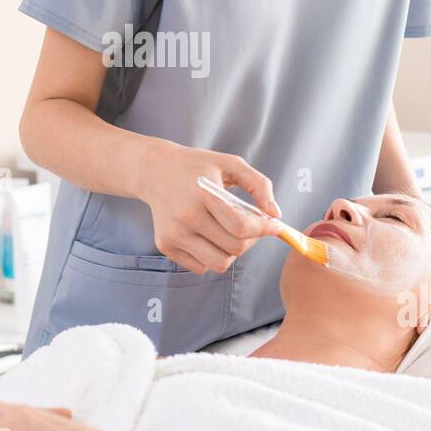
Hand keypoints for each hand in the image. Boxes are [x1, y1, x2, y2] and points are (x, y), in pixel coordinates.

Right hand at [139, 140, 281, 273]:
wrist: (155, 171)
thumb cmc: (197, 167)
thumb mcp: (230, 163)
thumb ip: (259, 184)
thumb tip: (276, 214)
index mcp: (203, 193)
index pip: (241, 226)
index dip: (264, 230)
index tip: (274, 226)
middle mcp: (185, 216)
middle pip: (234, 248)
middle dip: (251, 241)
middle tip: (251, 228)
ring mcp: (173, 234)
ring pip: (219, 263)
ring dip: (232, 252)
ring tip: (229, 233)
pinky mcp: (165, 245)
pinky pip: (201, 267)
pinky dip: (211, 256)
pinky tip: (209, 236)